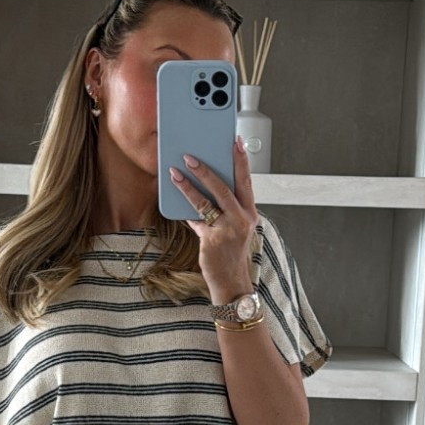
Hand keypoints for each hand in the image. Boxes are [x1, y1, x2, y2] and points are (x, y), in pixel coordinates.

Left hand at [168, 138, 258, 297]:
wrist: (231, 282)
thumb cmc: (230, 255)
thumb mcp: (231, 230)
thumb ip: (220, 211)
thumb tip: (200, 193)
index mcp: (250, 213)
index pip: (246, 181)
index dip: (241, 160)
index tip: (236, 141)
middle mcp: (242, 219)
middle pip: (226, 186)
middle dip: (208, 168)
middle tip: (191, 155)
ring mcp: (229, 229)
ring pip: (207, 200)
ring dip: (189, 184)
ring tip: (175, 172)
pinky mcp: (214, 239)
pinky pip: (196, 218)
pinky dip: (185, 207)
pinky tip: (174, 196)